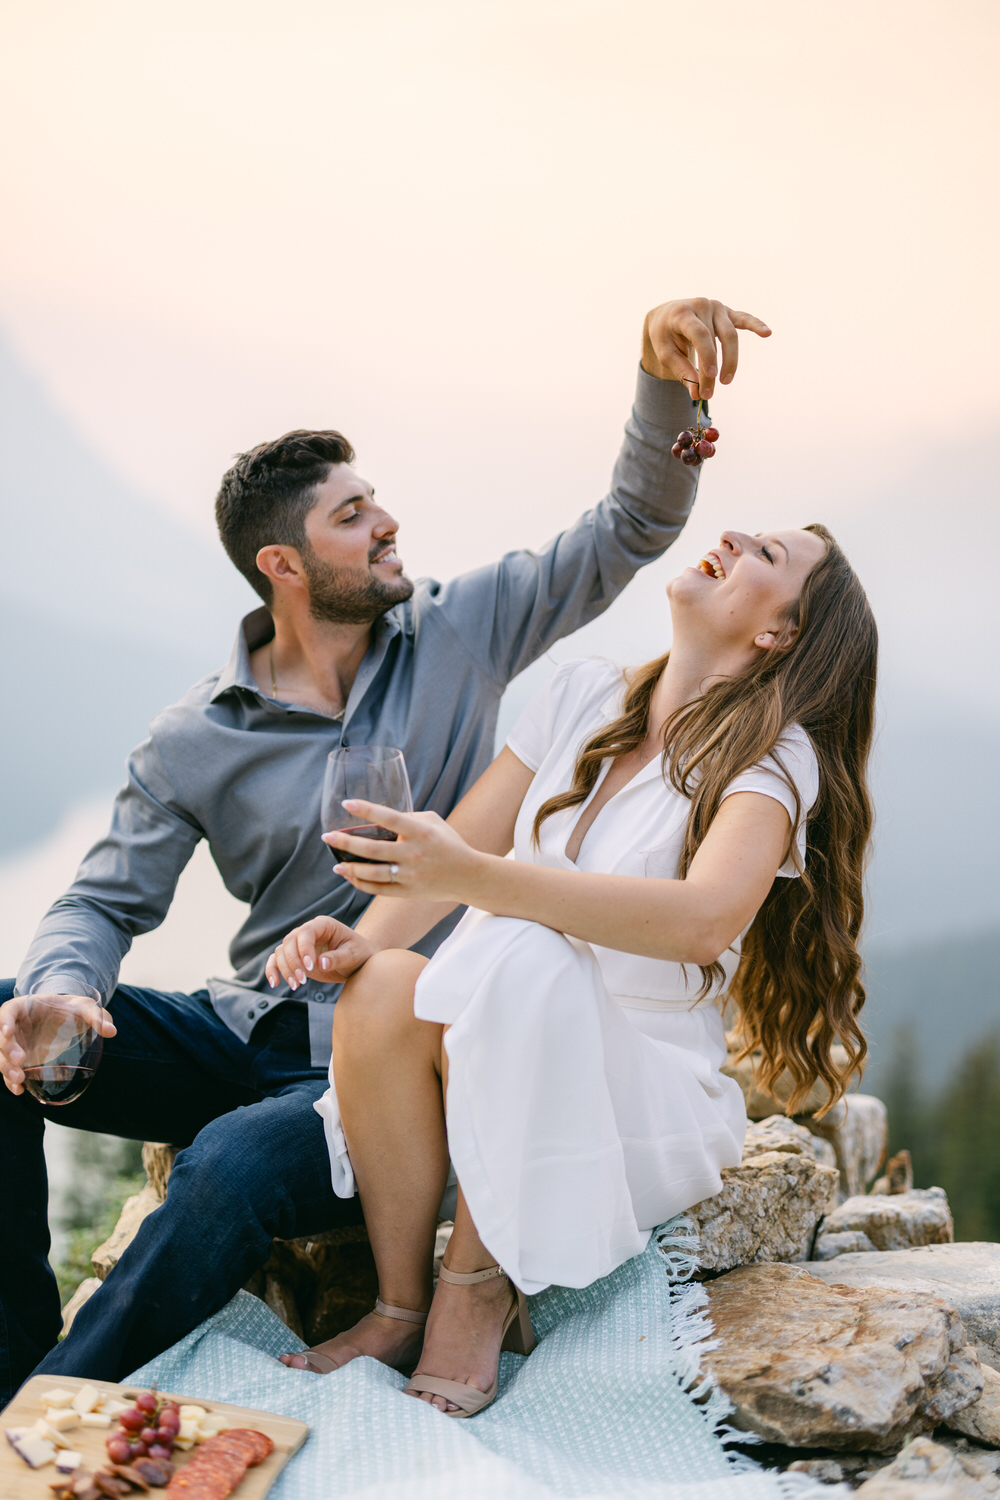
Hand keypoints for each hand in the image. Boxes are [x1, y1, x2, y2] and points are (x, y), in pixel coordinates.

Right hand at [0, 992, 115, 1096]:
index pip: (8, 1011)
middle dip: (7, 1050)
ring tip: (19, 1079)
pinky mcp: (18, 1060)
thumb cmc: (73, 1009)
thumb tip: (112, 1031)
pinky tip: (19, 1089)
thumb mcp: (86, 1008)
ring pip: (2, 1057)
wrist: (67, 1019)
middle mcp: (14, 1026)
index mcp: (26, 1007)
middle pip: (1, 1038)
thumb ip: (97, 1016)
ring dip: (6, 1068)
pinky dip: (11, 1081)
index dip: (4, 1021)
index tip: (8, 1031)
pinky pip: (9, 1071)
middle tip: (20, 1061)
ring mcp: (15, 1044)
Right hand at [265, 918, 375, 989]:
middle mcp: (308, 931)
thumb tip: (321, 963)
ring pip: (281, 951)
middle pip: (289, 942)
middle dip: (293, 962)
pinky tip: (274, 983)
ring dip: (285, 969)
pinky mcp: (295, 958)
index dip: (304, 949)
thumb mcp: (354, 956)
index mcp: (323, 925)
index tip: (310, 967)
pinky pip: (277, 960)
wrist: (358, 961)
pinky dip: (273, 970)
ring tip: (296, 985)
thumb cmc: (359, 954)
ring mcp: (300, 944)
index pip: (305, 932)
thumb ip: (338, 958)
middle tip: (302, 981)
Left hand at [327, 798, 480, 902]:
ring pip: (373, 874)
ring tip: (335, 863)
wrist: (470, 876)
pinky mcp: (409, 892)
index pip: (389, 818)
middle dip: (347, 843)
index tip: (347, 804)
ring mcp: (411, 875)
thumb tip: (381, 818)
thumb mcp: (434, 822)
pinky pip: (379, 890)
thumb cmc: (449, 844)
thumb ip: (410, 817)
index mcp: (421, 832)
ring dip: (350, 868)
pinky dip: (362, 884)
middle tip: (328, 837)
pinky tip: (350, 876)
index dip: (367, 810)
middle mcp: (414, 854)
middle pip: (373, 849)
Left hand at [641, 298, 770, 399]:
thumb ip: (682, 372)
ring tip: (726, 381)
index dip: (707, 357)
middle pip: (718, 339)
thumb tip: (697, 394)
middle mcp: (702, 305)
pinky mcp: (727, 312)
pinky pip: (744, 319)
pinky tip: (767, 333)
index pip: (700, 335)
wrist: (667, 316)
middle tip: (710, 392)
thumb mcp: (666, 354)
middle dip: (717, 366)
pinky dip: (756, 325)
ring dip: (731, 360)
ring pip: (731, 335)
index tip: (710, 379)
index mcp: (683, 313)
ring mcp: (717, 307)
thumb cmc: (665, 336)